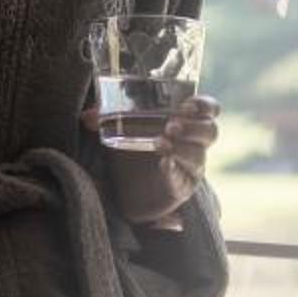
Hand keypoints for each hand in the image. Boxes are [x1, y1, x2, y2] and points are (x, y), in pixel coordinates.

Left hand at [82, 92, 218, 232]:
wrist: (128, 192)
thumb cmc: (132, 152)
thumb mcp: (119, 130)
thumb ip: (105, 118)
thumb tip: (87, 115)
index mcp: (185, 122)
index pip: (209, 109)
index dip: (205, 105)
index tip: (188, 104)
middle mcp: (193, 144)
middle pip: (210, 132)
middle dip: (194, 126)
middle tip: (171, 125)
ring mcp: (190, 168)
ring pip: (199, 155)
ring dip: (182, 147)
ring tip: (161, 142)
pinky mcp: (182, 188)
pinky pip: (183, 178)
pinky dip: (174, 169)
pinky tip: (163, 163)